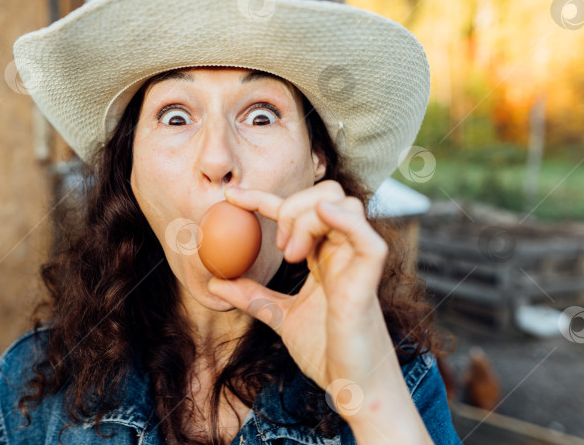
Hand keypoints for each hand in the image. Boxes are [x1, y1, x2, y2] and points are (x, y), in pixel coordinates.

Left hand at [206, 181, 412, 427]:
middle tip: (279, 246)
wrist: (352, 389)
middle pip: (327, 195)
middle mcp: (344, 252)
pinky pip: (368, 237)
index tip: (229, 197)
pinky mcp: (368, 280)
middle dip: (293, 207)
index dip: (263, 198)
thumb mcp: (281, 318)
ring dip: (308, 218)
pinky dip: (345, 220)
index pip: (296, 212)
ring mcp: (357, 262)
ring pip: (344, 205)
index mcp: (325, 256)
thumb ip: (253, 297)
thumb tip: (215, 284)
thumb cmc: (327, 352)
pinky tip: (322, 218)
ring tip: (292, 254)